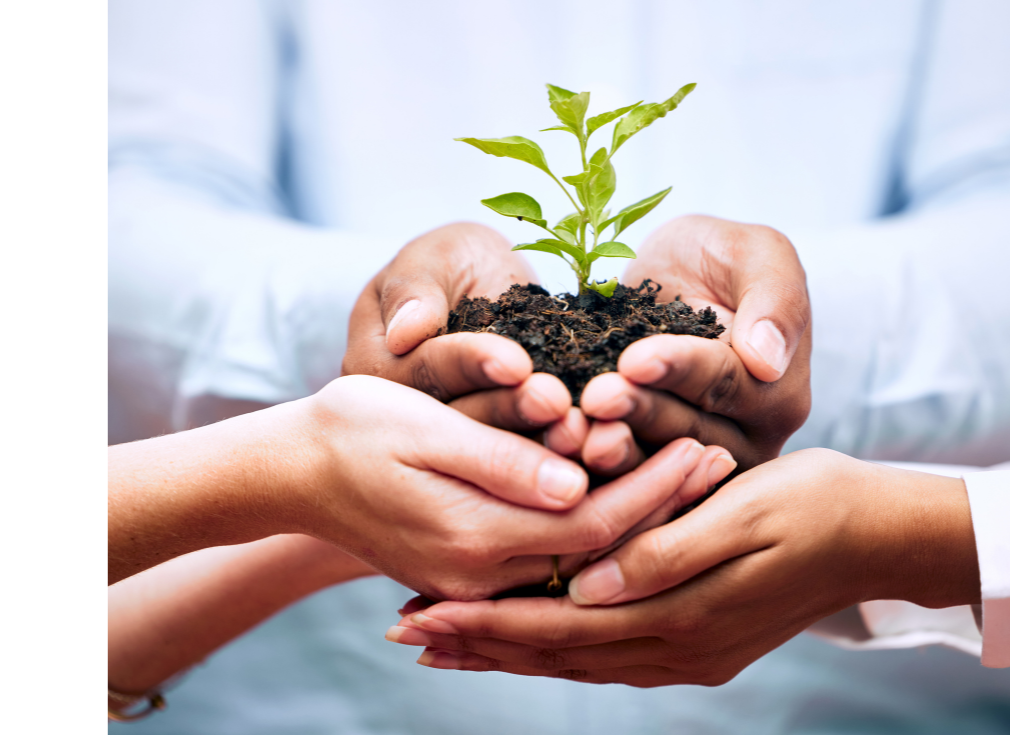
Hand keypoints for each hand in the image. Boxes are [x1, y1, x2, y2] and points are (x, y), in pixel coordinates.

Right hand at [285, 376, 734, 599]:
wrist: (289, 471)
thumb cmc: (352, 432)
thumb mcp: (424, 431)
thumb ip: (502, 461)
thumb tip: (579, 479)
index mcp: (475, 538)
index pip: (594, 522)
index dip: (654, 487)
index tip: (703, 446)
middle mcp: (481, 572)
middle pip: (599, 549)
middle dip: (662, 502)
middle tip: (720, 459)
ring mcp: (474, 576)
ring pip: (581, 555)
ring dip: (637, 514)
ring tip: (692, 472)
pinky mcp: (469, 566)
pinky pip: (551, 554)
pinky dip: (596, 527)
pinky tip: (632, 495)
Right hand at [342, 222, 574, 434]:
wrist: (482, 288)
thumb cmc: (451, 261)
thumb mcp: (430, 257)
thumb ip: (415, 287)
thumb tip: (404, 332)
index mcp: (376, 369)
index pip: (426, 370)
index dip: (471, 364)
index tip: (516, 361)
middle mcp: (408, 417)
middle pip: (459, 420)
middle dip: (511, 410)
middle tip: (556, 402)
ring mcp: (450, 440)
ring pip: (493, 448)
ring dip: (538, 441)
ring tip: (578, 428)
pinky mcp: (495, 451)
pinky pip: (525, 455)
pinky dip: (558, 451)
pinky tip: (592, 443)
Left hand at [385, 448, 979, 685]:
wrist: (879, 536)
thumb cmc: (812, 506)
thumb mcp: (741, 514)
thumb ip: (664, 552)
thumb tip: (586, 585)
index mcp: (680, 615)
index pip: (558, 625)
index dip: (485, 619)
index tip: (420, 611)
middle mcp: (676, 647)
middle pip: (556, 652)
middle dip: (478, 642)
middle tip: (405, 631)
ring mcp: (689, 653)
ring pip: (578, 659)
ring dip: (510, 650)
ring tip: (448, 643)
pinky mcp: (700, 643)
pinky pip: (611, 655)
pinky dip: (560, 649)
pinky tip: (533, 639)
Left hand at [577, 215, 811, 475]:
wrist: (669, 279)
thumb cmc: (719, 257)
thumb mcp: (758, 252)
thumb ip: (775, 296)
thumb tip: (769, 360)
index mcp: (779, 397)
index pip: (726, 383)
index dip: (680, 370)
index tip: (635, 358)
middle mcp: (743, 441)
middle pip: (688, 430)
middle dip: (639, 410)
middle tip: (596, 395)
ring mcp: (693, 464)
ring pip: (652, 462)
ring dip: (612, 445)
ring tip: (574, 424)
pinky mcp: (646, 467)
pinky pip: (620, 469)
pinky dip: (587, 456)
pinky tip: (558, 438)